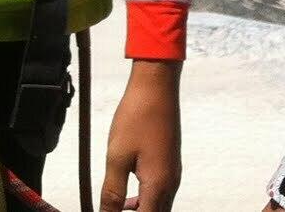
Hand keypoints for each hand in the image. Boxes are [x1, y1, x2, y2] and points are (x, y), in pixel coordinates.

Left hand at [101, 58, 181, 211]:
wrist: (157, 85)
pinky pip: (160, 193)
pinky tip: (128, 196)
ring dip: (140, 211)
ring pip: (158, 206)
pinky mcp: (170, 163)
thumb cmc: (138, 115)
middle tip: (112, 210)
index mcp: (158, 185)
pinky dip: (145, 201)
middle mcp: (170, 183)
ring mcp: (172, 173)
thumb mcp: (117, 157)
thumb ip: (112, 192)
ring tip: (117, 209)